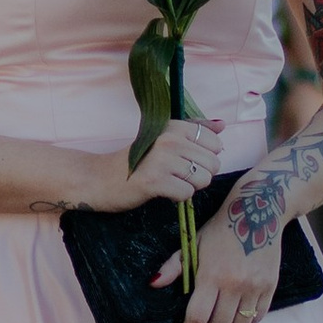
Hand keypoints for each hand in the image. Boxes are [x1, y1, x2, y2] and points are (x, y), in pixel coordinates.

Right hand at [87, 116, 221, 217]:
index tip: (185, 160)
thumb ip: (194, 129)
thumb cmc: (135, 160)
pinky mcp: (154, 181)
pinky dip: (177, 198)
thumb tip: (222, 125)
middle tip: (176, 175)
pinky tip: (162, 191)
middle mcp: (169, 140)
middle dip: (199, 175)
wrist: (99, 179)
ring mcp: (162, 160)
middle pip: (213, 163)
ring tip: (169, 182)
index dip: (205, 157)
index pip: (215, 142)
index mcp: (173, 126)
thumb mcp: (164, 138)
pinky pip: (186, 194)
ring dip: (189, 186)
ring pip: (202, 179)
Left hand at [179, 175, 282, 322]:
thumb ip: (175, 266)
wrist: (257, 212)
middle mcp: (234, 284)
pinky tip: (238, 318)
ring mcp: (254, 286)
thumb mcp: (195, 243)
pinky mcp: (270, 286)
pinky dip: (247, 322)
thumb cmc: (221, 229)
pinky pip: (258, 316)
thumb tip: (154, 283)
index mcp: (211, 274)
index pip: (198, 316)